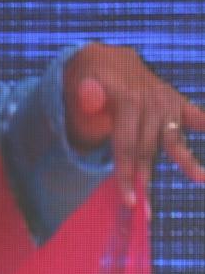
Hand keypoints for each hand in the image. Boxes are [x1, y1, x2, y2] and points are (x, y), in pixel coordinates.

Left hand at [64, 42, 204, 206]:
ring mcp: (166, 101)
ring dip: (186, 161)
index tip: (129, 202)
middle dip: (144, 182)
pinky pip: (194, 115)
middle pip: (148, 150)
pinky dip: (204, 124)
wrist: (106, 60)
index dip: (126, 175)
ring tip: (200, 178)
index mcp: (127, 99)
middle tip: (145, 213)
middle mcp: (152, 100)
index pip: (126, 145)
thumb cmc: (89, 80)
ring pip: (173, 139)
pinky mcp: (176, 102)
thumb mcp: (81, 83)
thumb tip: (90, 97)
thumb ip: (87, 94)